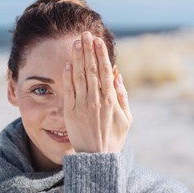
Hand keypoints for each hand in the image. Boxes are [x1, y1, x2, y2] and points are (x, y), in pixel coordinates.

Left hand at [62, 31, 132, 152]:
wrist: (97, 158)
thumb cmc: (114, 138)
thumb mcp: (126, 117)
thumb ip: (122, 95)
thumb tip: (117, 74)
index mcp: (111, 100)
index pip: (104, 71)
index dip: (101, 54)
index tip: (98, 40)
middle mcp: (96, 100)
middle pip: (91, 70)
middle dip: (88, 50)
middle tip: (85, 34)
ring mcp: (82, 106)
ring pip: (79, 77)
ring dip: (77, 58)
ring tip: (76, 42)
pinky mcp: (70, 112)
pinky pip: (69, 91)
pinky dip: (68, 76)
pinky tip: (67, 63)